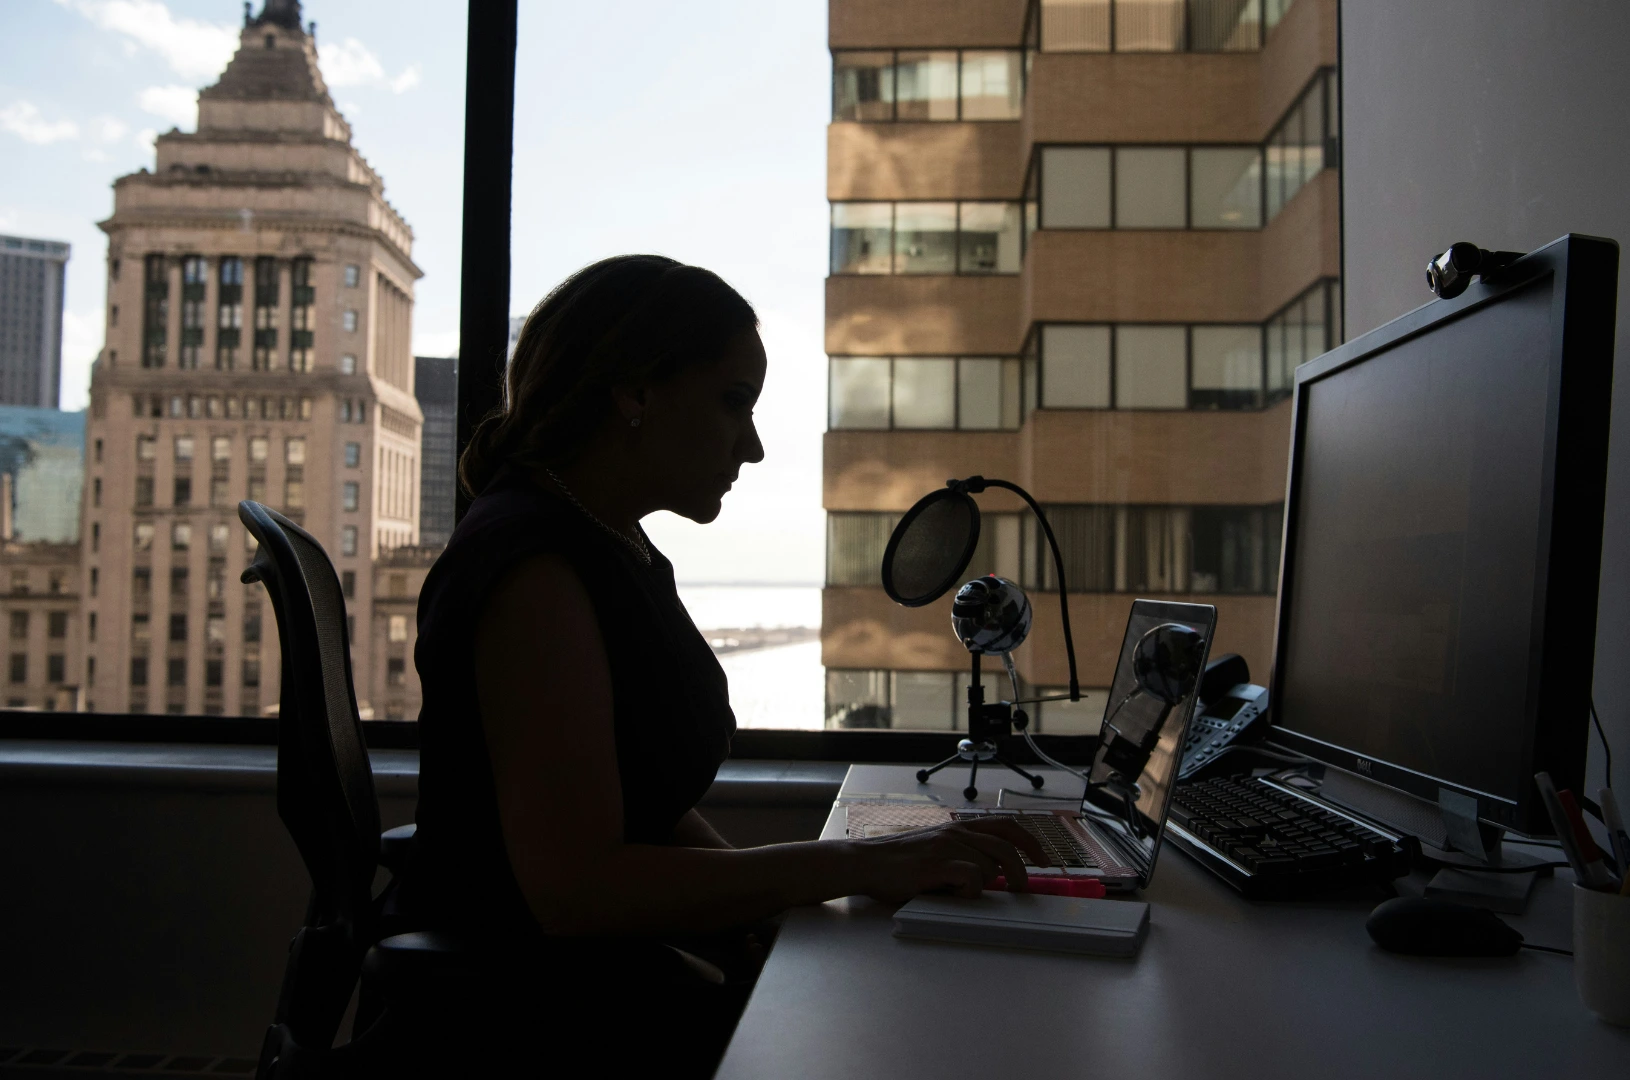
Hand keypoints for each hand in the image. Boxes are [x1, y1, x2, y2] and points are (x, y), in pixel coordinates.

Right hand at [849, 818, 1050, 901]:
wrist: (866, 863)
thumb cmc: (899, 862)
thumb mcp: (936, 850)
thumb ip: (962, 854)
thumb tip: (993, 873)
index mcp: (958, 828)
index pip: (1005, 827)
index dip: (1030, 842)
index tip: (1043, 859)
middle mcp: (955, 833)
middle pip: (1006, 848)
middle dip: (1020, 871)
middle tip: (1020, 889)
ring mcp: (946, 847)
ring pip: (989, 866)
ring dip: (984, 884)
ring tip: (963, 891)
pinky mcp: (937, 864)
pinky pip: (972, 878)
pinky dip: (970, 890)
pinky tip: (954, 893)